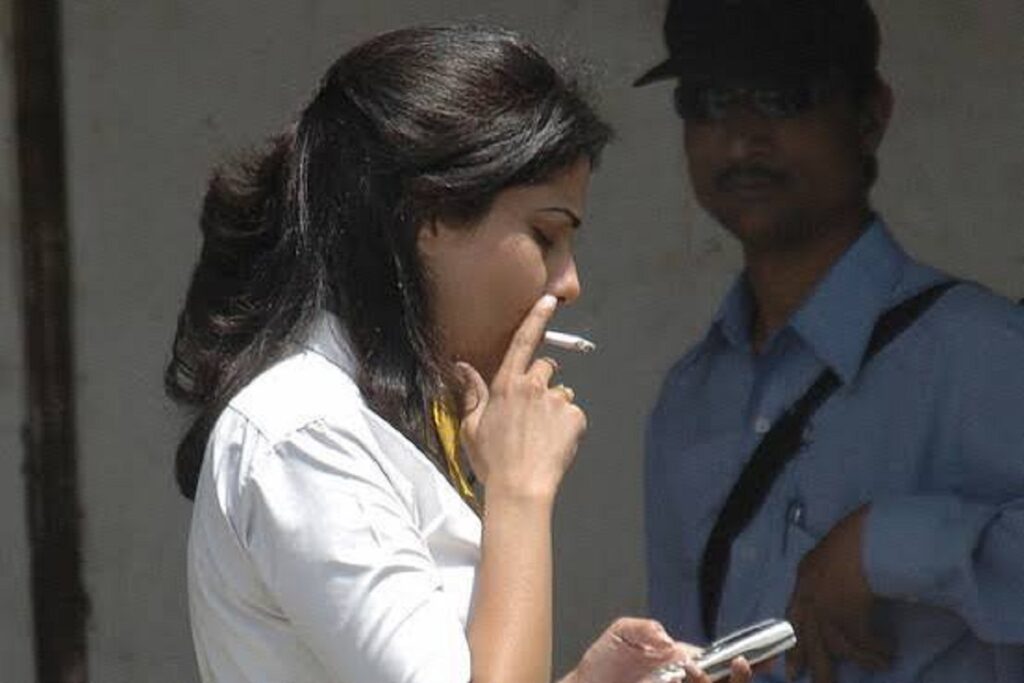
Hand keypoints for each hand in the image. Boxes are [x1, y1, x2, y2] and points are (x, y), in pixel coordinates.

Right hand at [457, 294, 586, 502]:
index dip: (537, 317)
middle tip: (534, 410)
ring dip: (555, 407)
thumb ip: (472, 393)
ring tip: (541, 435)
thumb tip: (461, 368)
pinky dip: (568, 426)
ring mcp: (558, 401)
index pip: (524, 341)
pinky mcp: (576, 418)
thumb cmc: (493, 461)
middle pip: (547, 368)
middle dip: (543, 381)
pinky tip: (554, 444)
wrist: (521, 488)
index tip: (549, 300)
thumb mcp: (472, 426)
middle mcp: (534, 386)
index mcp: (507, 385)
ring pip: (562, 394)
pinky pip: (574, 414)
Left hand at [566, 617, 754, 682]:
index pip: (722, 662)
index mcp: (684, 662)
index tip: (763, 656)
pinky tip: (675, 681)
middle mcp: (687, 682)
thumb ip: (643, 628)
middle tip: (725, 663)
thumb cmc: (604, 661)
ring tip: (688, 670)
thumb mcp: (621, 633)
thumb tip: (667, 640)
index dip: (747, 661)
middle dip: (734, 678)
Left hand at [786, 505, 891, 682]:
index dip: (792, 646)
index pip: (793, 619)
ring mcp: (827, 607)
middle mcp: (810, 597)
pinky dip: (877, 649)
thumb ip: (822, 577)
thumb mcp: (828, 557)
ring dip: (864, 659)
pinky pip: (862, 641)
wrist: (864, 534)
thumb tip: (834, 594)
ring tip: (880, 663)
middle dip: (818, 667)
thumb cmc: (853, 539)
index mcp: (804, 580)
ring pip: (840, 647)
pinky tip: (888, 652)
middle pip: (811, 642)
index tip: (791, 671)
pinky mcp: (848, 613)